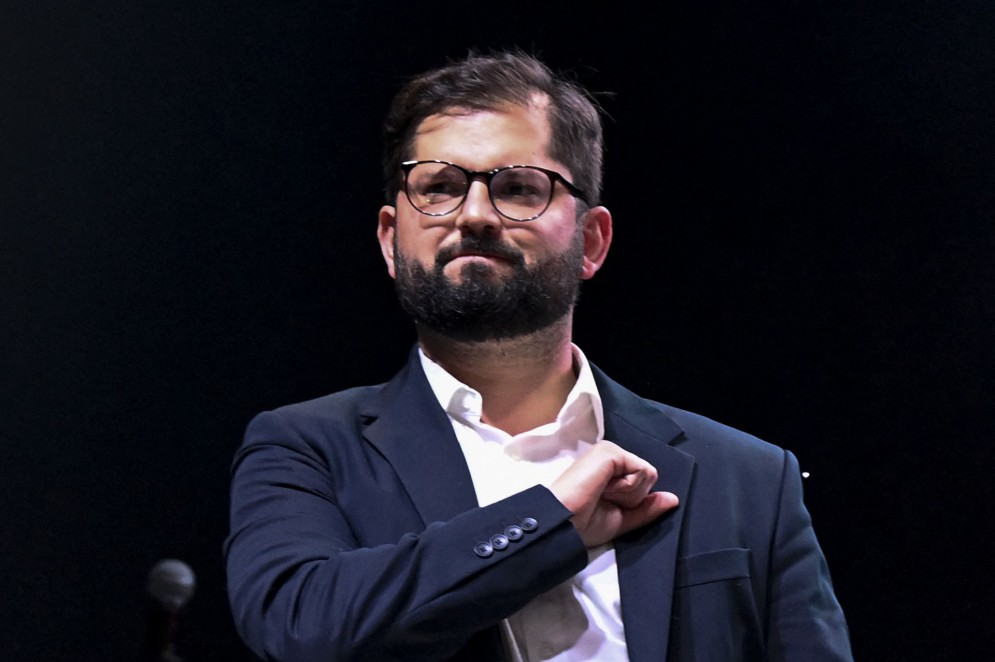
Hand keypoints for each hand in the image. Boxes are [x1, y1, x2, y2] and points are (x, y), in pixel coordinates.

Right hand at [549, 440, 678, 547]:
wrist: (564, 524)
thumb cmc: (584, 523)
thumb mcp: (622, 519)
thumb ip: (646, 508)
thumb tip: (673, 499)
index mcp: (612, 470)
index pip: (644, 482)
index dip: (633, 501)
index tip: (606, 505)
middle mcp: (612, 456)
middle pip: (649, 478)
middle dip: (633, 497)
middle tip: (604, 500)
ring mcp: (610, 451)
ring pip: (647, 474)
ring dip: (628, 494)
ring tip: (601, 494)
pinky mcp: (610, 451)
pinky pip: (641, 471)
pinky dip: (627, 488)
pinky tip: (604, 489)